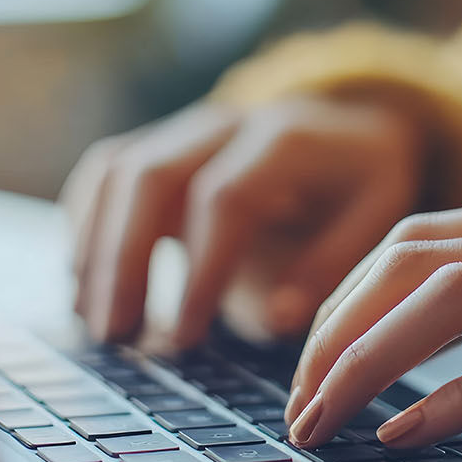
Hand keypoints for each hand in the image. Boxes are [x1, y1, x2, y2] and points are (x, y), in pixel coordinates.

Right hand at [61, 95, 422, 345]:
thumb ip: (328, 268)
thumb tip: (275, 319)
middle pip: (151, 176)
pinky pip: (107, 169)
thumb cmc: (362, 182)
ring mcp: (186, 129)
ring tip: (94, 320)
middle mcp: (225, 125)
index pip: (223, 198)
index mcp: (284, 141)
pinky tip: (84, 278)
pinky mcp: (162, 142)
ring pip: (118, 171)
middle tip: (116, 334)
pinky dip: (86, 221)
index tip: (185, 336)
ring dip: (96, 247)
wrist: (353, 125)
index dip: (199, 269)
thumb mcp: (377, 219)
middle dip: (125, 259)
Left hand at [284, 190, 461, 447]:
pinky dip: (454, 398)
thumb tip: (443, 333)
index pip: (423, 237)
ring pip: (455, 298)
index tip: (313, 359)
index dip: (348, 296)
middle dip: (335, 329)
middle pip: (417, 259)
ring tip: (325, 418)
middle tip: (299, 399)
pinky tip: (410, 433)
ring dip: (369, 361)